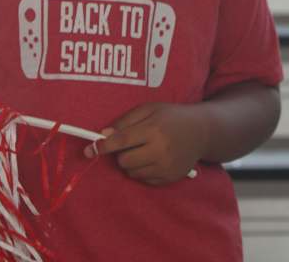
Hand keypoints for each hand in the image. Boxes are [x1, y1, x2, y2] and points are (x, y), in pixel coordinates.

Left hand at [85, 102, 205, 185]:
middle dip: (121, 153)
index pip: (121, 141)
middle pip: (124, 160)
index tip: (88, 150)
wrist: (201, 131)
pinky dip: (141, 170)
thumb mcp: (148, 109)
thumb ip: (125, 121)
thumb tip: (103, 134)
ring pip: (132, 172)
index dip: (102, 146)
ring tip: (142, 149)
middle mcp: (160, 150)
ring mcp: (166, 167)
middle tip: (130, 143)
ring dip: (130, 162)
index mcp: (153, 129)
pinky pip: (143, 180)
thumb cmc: (170, 116)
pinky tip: (151, 158)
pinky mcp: (169, 178)